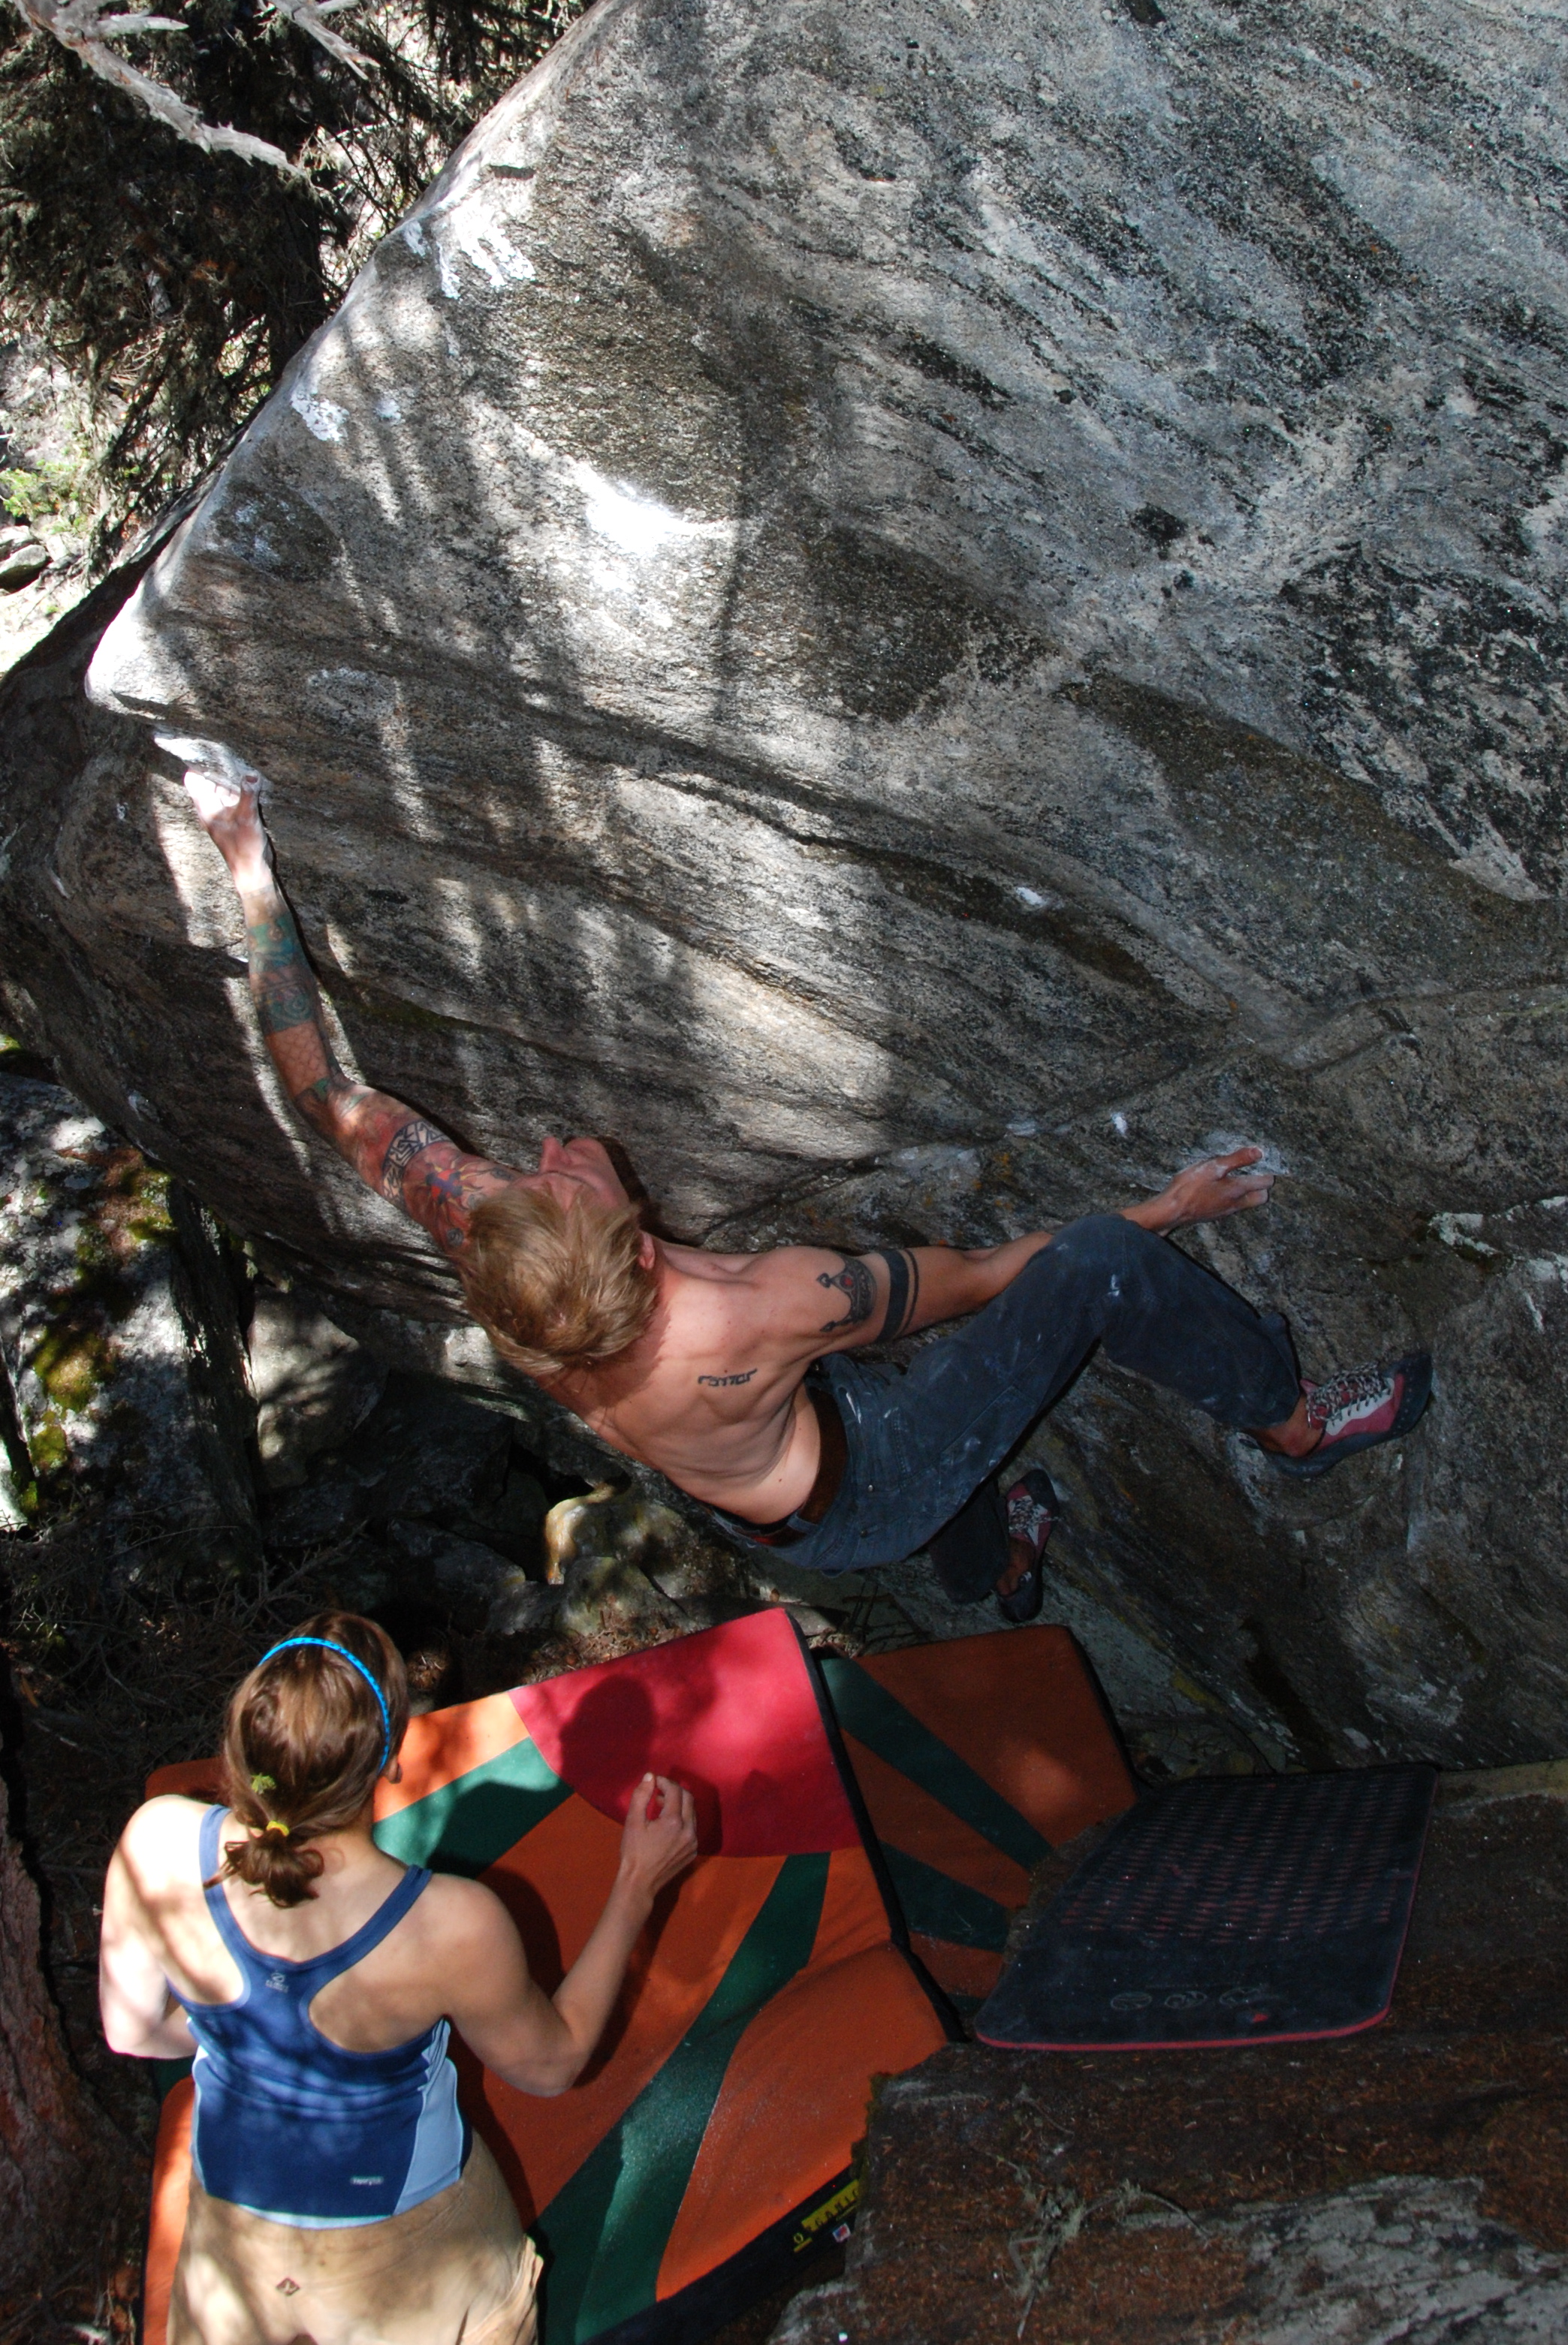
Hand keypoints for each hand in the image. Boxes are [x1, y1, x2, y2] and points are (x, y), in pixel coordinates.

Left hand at [182, 767, 272, 892]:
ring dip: (232, 779)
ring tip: (243, 764)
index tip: (211, 753)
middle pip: (209, 781)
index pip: (193, 779)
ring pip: (223, 788)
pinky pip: (234, 797)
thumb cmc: (243, 847)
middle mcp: (211, 808)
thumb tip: (251, 775)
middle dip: (219, 769)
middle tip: (232, 755)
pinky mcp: (235, 816)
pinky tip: (251, 781)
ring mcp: (223, 812)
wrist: (252, 869)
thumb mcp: (246, 817)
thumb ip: (247, 794)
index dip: (199, 765)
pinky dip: (240, 789)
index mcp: (206, 807)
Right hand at [617, 1773, 698, 1906]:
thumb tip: (650, 1777)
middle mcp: (688, 1831)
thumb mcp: (633, 1822)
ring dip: (679, 1805)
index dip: (665, 1782)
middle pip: (688, 1799)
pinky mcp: (693, 1851)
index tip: (654, 1782)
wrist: (640, 1883)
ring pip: (692, 1813)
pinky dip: (682, 1820)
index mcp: (673, 1822)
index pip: (675, 1791)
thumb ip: (641, 1796)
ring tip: (660, 1806)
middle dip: (674, 1791)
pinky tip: (667, 1825)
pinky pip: (692, 1828)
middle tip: (658, 1792)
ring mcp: (693, 1843)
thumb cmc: (633, 1852)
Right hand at [1139, 1147, 1275, 1232]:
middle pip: (1261, 1197)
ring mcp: (1226, 1211)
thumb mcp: (1213, 1167)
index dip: (1266, 1170)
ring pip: (1247, 1202)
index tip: (1260, 1160)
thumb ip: (1237, 1159)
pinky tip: (1219, 1188)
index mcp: (1238, 1190)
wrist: (1170, 1211)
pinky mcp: (1215, 1214)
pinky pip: (1233, 1206)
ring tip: (1235, 1177)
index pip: (1265, 1182)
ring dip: (1247, 1191)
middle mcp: (1236, 1203)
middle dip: (1261, 1184)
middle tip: (1251, 1170)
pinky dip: (1233, 1197)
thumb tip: (1258, 1152)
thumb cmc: (1189, 1188)